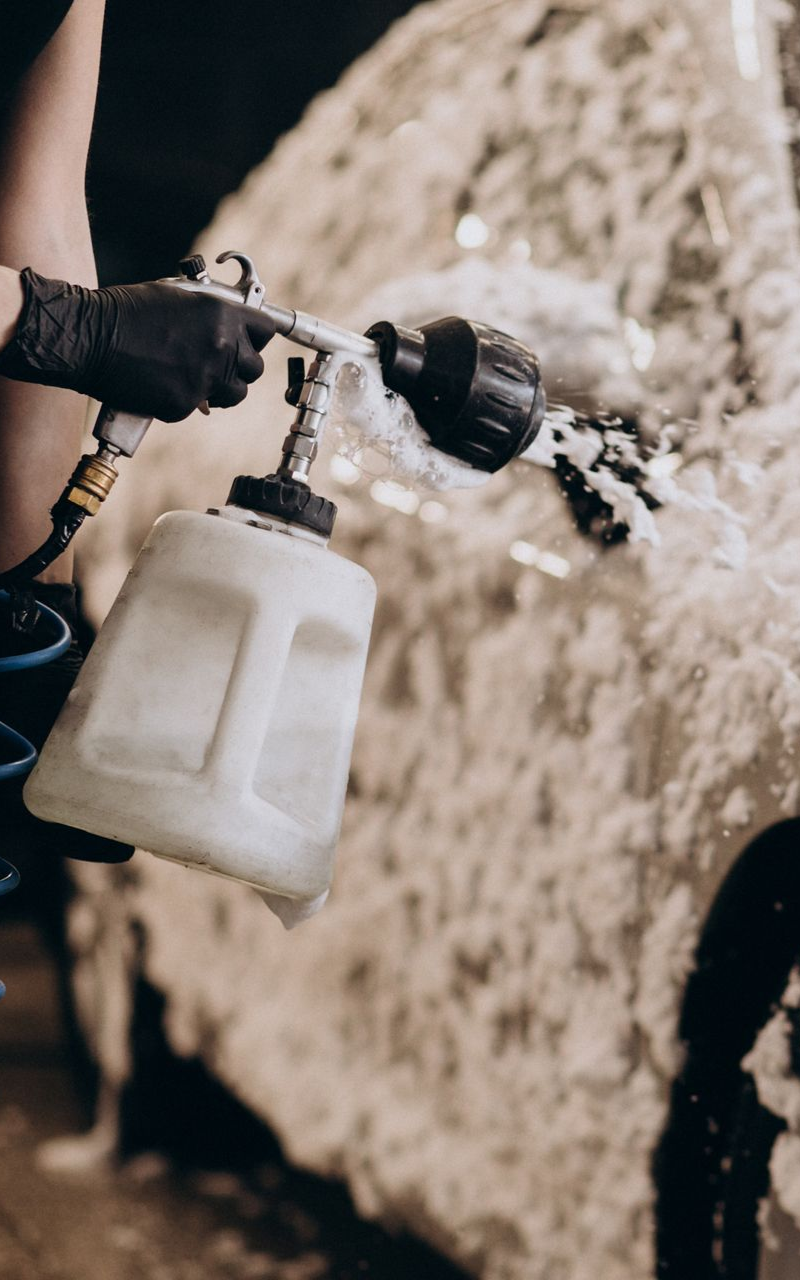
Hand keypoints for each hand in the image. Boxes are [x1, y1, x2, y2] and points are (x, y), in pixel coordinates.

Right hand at [0, 268, 275, 421]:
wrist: (90, 338)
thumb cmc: (126, 310)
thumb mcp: (176, 296)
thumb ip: (209, 311)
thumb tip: (229, 322)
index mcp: (221, 315)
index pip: (265, 330)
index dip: (255, 335)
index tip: (247, 340)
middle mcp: (220, 348)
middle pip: (255, 367)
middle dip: (240, 366)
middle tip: (219, 363)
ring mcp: (205, 379)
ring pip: (235, 394)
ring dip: (221, 388)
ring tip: (197, 377)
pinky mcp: (185, 404)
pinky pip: (200, 406)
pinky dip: (187, 399)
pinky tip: (166, 384)